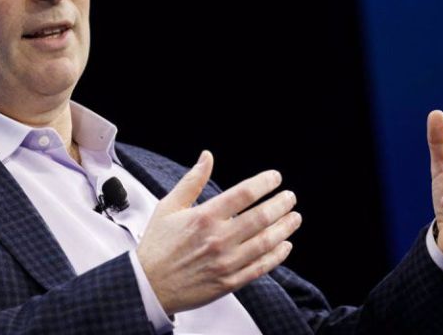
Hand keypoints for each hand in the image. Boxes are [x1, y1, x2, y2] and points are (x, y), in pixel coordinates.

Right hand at [136, 150, 300, 314]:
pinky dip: (277, 255)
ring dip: (285, 228)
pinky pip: (260, 267)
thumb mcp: (169, 207)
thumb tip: (207, 156)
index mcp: (204, 217)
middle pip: (261, 217)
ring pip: (265, 242)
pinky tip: (285, 245)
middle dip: (281, 204)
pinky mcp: (229, 282)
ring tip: (294, 217)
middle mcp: (218, 239)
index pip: (244, 194)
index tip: (275, 178)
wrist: (148, 286)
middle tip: (290, 197)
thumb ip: (192, 181)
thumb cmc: (158, 245)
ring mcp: (226, 262)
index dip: (264, 183)